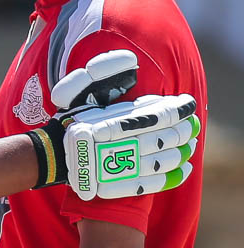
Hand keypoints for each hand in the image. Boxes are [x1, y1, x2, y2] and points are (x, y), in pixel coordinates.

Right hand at [26, 49, 200, 196]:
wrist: (52, 155)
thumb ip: (103, 73)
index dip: (180, 109)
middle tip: (194, 126)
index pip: (159, 113)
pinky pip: (153, 181)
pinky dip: (172, 176)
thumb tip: (132, 63)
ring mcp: (122, 166)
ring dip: (181, 151)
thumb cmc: (68, 119)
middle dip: (185, 130)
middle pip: (166, 136)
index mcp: (117, 120)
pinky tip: (184, 169)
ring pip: (163, 159)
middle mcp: (123, 143)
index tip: (189, 104)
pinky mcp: (120, 184)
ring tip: (191, 145)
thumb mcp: (78, 89)